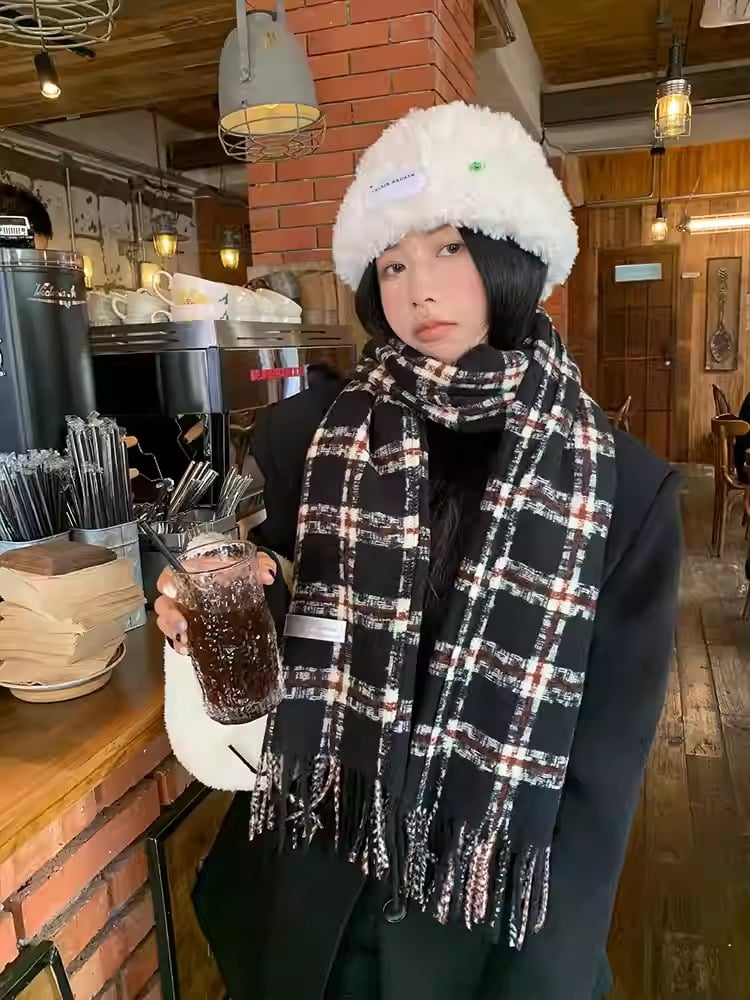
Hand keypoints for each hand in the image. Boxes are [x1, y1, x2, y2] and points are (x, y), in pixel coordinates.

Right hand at [154, 550, 277, 653]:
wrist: (251, 593)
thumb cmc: (243, 575)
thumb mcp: (253, 564)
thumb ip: (261, 564)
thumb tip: (267, 575)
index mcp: (196, 573)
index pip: (171, 574)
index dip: (167, 582)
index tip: (171, 590)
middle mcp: (187, 593)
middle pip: (165, 603)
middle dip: (169, 615)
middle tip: (181, 624)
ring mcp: (187, 613)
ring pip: (168, 622)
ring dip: (173, 632)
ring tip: (186, 639)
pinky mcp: (193, 630)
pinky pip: (179, 639)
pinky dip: (181, 645)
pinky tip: (188, 649)